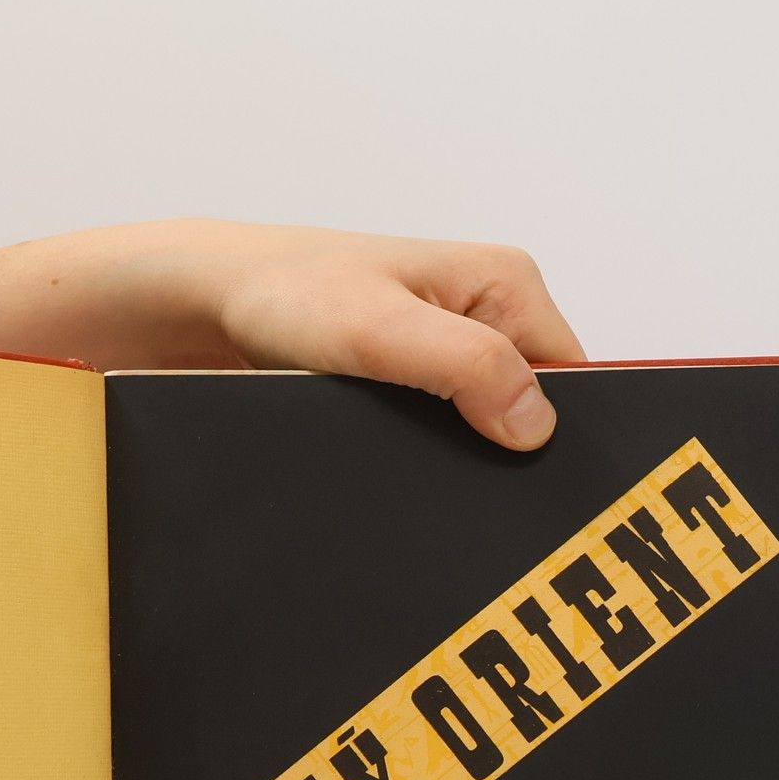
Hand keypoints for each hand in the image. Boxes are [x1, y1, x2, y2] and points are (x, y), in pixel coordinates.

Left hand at [131, 221, 587, 450]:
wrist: (207, 303)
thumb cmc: (286, 294)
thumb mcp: (382, 331)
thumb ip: (467, 368)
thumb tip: (536, 425)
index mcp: (504, 284)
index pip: (571, 379)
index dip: (559, 434)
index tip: (530, 483)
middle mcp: (483, 315)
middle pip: (528, 408)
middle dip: (505, 454)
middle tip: (468, 495)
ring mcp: (444, 351)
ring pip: (480, 427)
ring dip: (457, 460)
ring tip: (424, 482)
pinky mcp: (405, 383)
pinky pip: (436, 433)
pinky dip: (423, 458)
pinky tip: (399, 475)